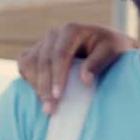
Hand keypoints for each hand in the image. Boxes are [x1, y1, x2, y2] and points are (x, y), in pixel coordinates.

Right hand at [17, 23, 134, 113]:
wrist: (109, 43)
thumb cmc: (113, 47)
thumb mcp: (112, 51)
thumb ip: (98, 63)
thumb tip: (85, 80)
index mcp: (71, 30)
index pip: (59, 54)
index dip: (57, 76)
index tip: (58, 96)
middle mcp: (54, 34)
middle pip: (42, 62)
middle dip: (45, 87)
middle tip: (50, 109)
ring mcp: (44, 42)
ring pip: (30, 64)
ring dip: (36, 86)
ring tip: (47, 107)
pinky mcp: (38, 51)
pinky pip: (26, 65)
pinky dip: (30, 80)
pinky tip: (41, 94)